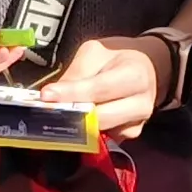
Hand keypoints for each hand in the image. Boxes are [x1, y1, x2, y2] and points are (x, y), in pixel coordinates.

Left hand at [40, 34, 166, 137]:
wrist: (146, 69)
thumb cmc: (117, 58)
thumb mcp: (96, 52)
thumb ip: (77, 72)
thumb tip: (55, 95)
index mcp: (135, 76)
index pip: (99, 89)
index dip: (72, 93)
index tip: (46, 95)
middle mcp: (141, 104)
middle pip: (100, 118)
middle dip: (70, 115)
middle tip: (45, 110)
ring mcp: (136, 124)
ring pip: (99, 133)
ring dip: (75, 127)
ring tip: (57, 115)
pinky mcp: (129, 136)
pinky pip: (103, 138)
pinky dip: (86, 133)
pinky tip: (77, 121)